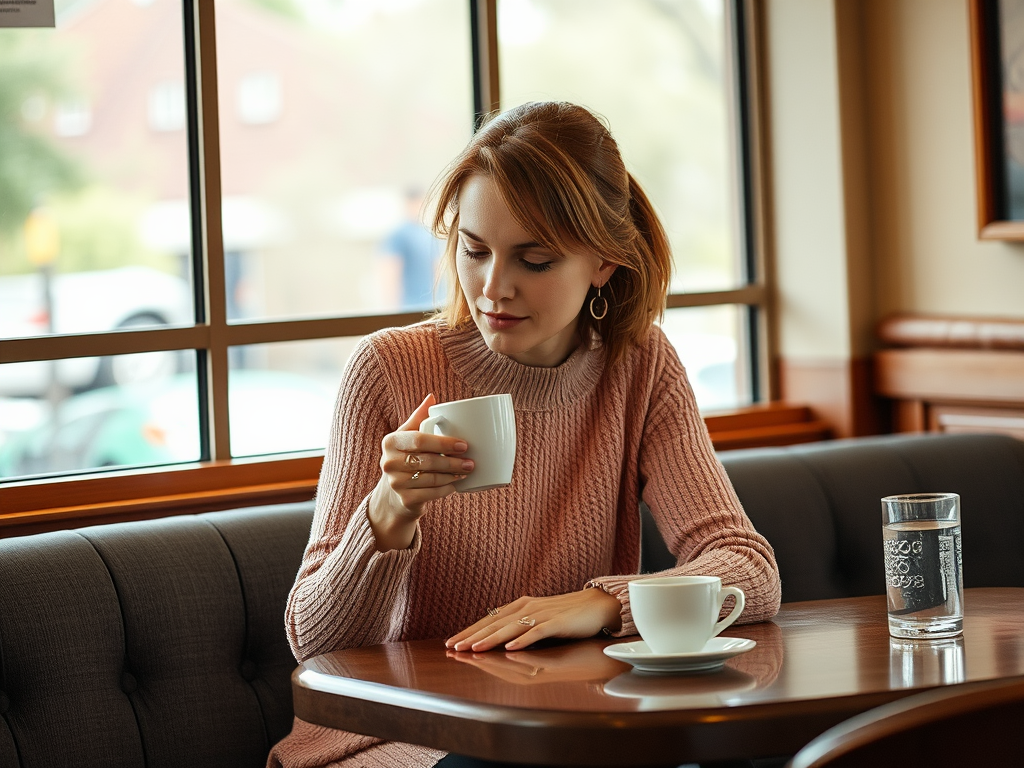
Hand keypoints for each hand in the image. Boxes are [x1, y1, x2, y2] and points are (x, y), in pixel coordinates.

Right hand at [368, 393, 474, 550]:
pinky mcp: (405, 500)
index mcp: (391, 442)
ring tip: (466, 471)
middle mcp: (388, 462)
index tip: (464, 444)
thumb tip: (432, 397)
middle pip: (428, 460)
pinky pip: (432, 494)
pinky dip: (447, 489)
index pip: (420, 440)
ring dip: (453, 476)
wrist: (393, 493)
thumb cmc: (406, 457)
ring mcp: (395, 483)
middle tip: (471, 462)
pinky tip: (456, 485)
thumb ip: (419, 417)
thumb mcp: (408, 436)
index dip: (444, 443)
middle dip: (453, 461)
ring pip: (432, 479)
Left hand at [445, 588, 622, 651]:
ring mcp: (543, 614)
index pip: (490, 619)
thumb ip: (519, 625)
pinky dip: (523, 640)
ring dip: (491, 638)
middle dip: (473, 636)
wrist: (598, 605)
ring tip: (474, 649)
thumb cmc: (567, 614)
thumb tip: (497, 638)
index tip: (451, 642)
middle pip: (495, 623)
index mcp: (521, 605)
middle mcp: (528, 607)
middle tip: (453, 647)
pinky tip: (510, 648)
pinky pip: (537, 632)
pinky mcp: (558, 622)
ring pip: (511, 627)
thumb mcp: (538, 618)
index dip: (470, 630)